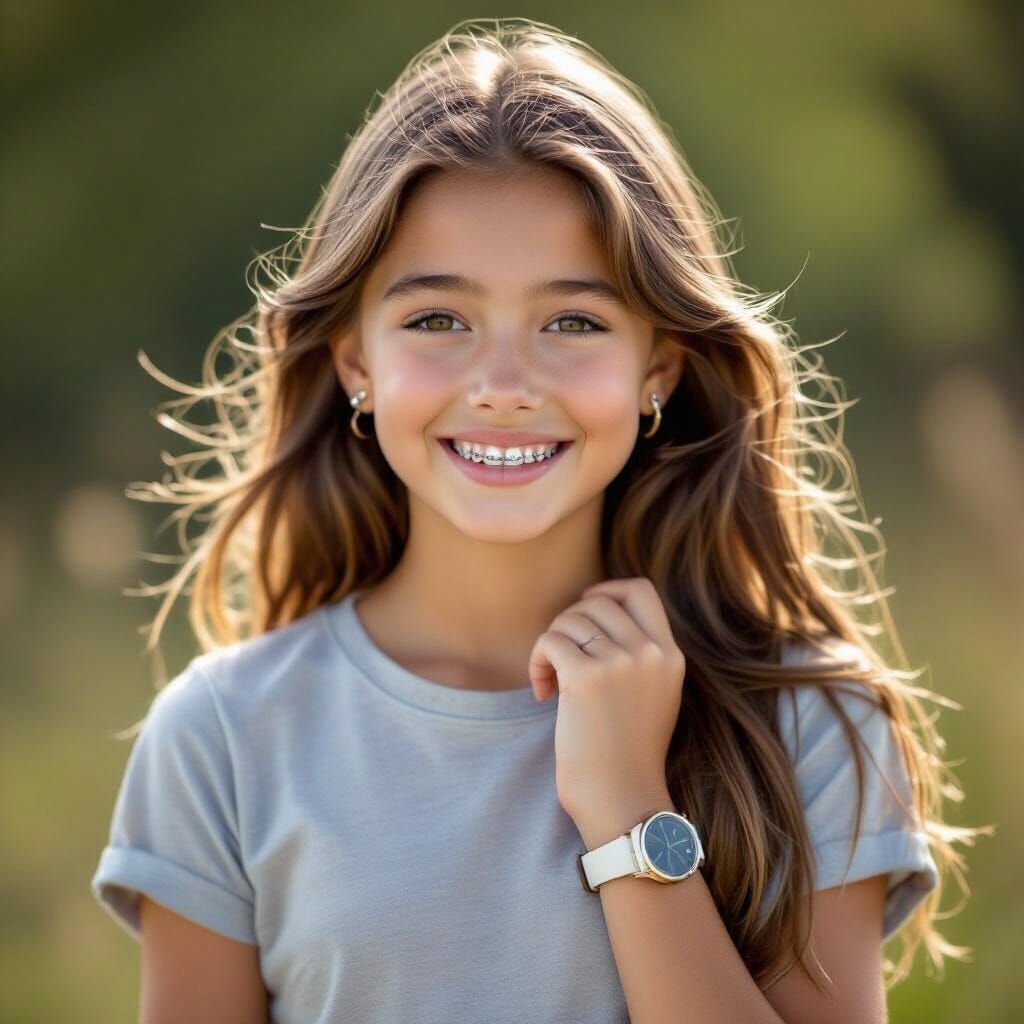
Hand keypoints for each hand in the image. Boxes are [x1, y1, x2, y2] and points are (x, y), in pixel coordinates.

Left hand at [527, 577, 686, 830]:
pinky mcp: (587, 677)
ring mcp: (621, 662)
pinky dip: (536, 662)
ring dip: (550, 645)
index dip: (606, 590)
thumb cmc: (627, 755)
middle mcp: (651, 652)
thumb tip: (597, 614)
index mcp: (671, 655)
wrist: (622, 800)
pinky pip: (549, 642)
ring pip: (569, 620)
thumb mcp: (654, 696)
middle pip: (596, 602)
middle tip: (559, 659)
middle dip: (569, 623)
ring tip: (550, 682)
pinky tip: (542, 693)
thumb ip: (639, 655)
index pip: (640, 590)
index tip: (584, 610)